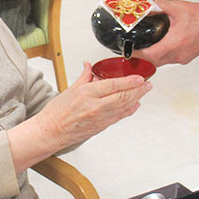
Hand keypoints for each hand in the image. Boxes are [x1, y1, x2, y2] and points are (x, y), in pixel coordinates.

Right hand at [35, 63, 150, 150]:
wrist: (51, 131)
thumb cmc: (57, 113)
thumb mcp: (70, 89)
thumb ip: (84, 77)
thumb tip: (90, 67)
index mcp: (87, 94)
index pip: (113, 85)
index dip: (129, 81)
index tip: (139, 77)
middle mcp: (95, 106)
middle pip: (123, 96)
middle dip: (138, 89)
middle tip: (147, 84)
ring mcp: (100, 118)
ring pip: (124, 107)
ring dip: (137, 98)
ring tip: (144, 91)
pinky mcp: (102, 126)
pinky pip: (119, 116)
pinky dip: (129, 110)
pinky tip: (135, 105)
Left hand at [133, 0, 198, 66]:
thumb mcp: (177, 7)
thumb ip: (158, 6)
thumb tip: (144, 5)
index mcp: (175, 42)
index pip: (150, 55)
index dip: (136, 54)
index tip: (127, 50)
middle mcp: (178, 54)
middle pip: (152, 62)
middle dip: (140, 58)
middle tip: (130, 49)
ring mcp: (181, 58)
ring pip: (160, 63)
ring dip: (149, 58)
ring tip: (141, 48)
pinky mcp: (184, 58)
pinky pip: (168, 60)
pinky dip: (159, 56)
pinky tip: (157, 45)